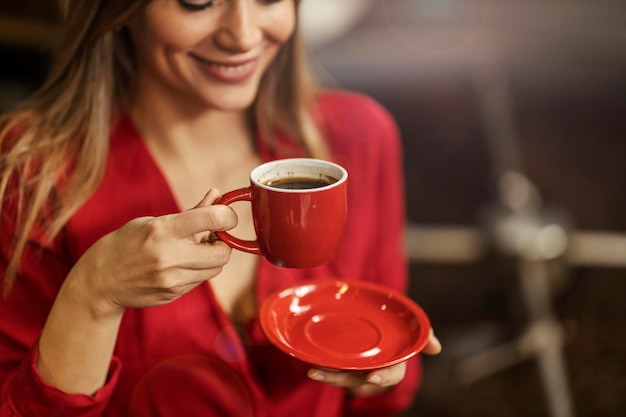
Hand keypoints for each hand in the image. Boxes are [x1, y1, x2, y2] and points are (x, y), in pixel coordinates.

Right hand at [67, 189, 236, 316]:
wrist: (99, 282)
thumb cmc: (126, 243)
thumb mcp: (153, 221)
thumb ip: (191, 212)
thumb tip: (218, 195)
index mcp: (163, 230)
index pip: (212, 219)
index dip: (228, 216)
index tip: (226, 217)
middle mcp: (169, 256)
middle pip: (222, 253)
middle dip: (224, 243)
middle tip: (213, 237)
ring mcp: (171, 279)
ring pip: (214, 269)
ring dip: (212, 258)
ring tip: (194, 249)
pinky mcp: (172, 294)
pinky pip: (200, 280)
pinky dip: (198, 270)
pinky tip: (181, 264)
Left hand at [307, 329, 441, 396]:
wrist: (381, 318)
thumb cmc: (399, 327)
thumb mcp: (412, 328)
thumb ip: (424, 335)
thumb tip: (437, 348)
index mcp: (393, 364)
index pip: (392, 375)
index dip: (384, 376)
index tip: (373, 376)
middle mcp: (374, 370)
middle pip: (360, 380)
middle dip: (346, 379)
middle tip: (331, 374)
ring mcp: (358, 370)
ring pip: (343, 377)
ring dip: (328, 375)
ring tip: (314, 370)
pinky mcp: (344, 365)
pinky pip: (333, 370)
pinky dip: (322, 369)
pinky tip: (310, 364)